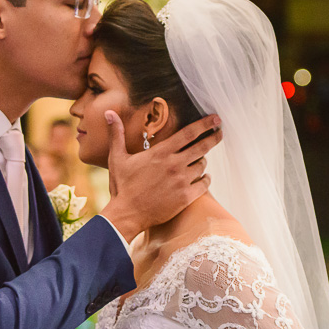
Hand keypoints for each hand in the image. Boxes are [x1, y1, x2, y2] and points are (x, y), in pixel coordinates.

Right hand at [100, 113, 221, 241]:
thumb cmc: (122, 186)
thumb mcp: (117, 158)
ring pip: (202, 165)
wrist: (126, 215)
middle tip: (219, 132)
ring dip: (202, 162)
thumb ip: (117, 134)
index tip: (215, 118)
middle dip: (213, 137)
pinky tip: (203, 178)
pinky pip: (205, 184)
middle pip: (202, 147)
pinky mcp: (186, 197)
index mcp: (161, 153)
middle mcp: (174, 164)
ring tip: (199, 161)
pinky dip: (206, 179)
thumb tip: (109, 113)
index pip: (188, 133)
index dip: (204, 124)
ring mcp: (181, 181)